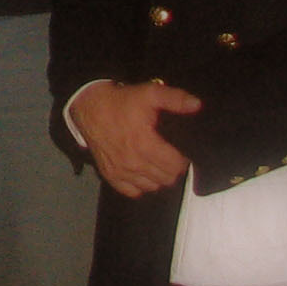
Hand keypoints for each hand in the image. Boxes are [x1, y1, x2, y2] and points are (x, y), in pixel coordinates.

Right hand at [72, 80, 203, 197]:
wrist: (89, 106)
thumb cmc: (121, 101)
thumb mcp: (149, 94)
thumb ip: (174, 99)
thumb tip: (197, 105)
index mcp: (145, 144)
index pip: (176, 166)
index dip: (182, 159)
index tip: (179, 151)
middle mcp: (133, 163)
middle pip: (166, 179)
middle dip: (172, 168)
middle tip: (169, 155)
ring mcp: (121, 171)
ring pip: (152, 187)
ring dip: (157, 177)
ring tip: (156, 162)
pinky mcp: (110, 175)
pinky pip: (133, 191)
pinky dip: (140, 185)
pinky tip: (141, 171)